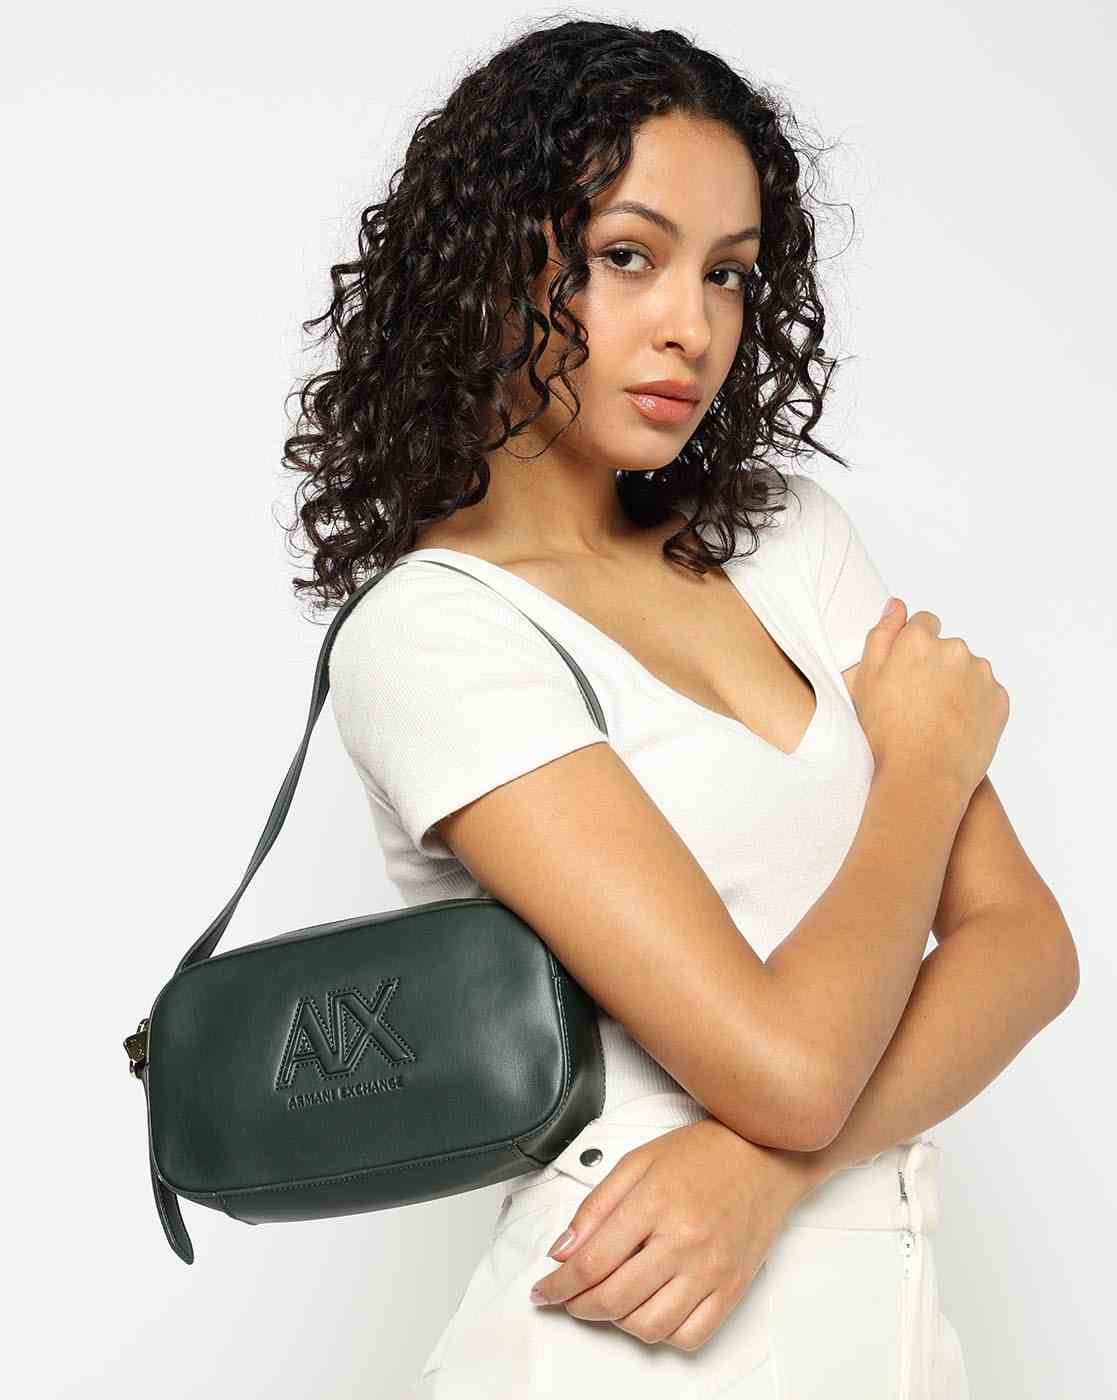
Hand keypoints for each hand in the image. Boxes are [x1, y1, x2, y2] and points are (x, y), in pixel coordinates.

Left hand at [527, 1117, 823, 1351]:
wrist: (766, 1156)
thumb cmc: (704, 1154)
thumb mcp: (639, 1161)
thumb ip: (596, 1206)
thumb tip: (563, 1250)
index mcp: (655, 1204)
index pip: (591, 1262)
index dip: (557, 1286)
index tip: (543, 1292)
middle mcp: (684, 1242)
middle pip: (614, 1299)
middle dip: (578, 1306)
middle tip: (568, 1298)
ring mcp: (710, 1270)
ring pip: (648, 1327)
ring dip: (617, 1322)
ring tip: (610, 1299)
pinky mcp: (731, 1290)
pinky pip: (689, 1337)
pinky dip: (662, 1334)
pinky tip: (651, 1310)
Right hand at [850, 597, 1009, 801]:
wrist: (924, 776)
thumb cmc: (887, 732)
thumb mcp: (866, 680)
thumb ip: (882, 635)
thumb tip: (896, 605)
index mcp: (920, 640)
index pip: (923, 623)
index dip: (912, 649)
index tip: (907, 675)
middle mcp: (955, 649)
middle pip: (947, 648)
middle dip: (936, 666)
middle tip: (918, 702)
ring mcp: (982, 674)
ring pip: (968, 670)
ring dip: (956, 685)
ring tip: (937, 718)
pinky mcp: (999, 699)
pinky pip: (986, 694)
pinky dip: (974, 705)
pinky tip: (955, 726)